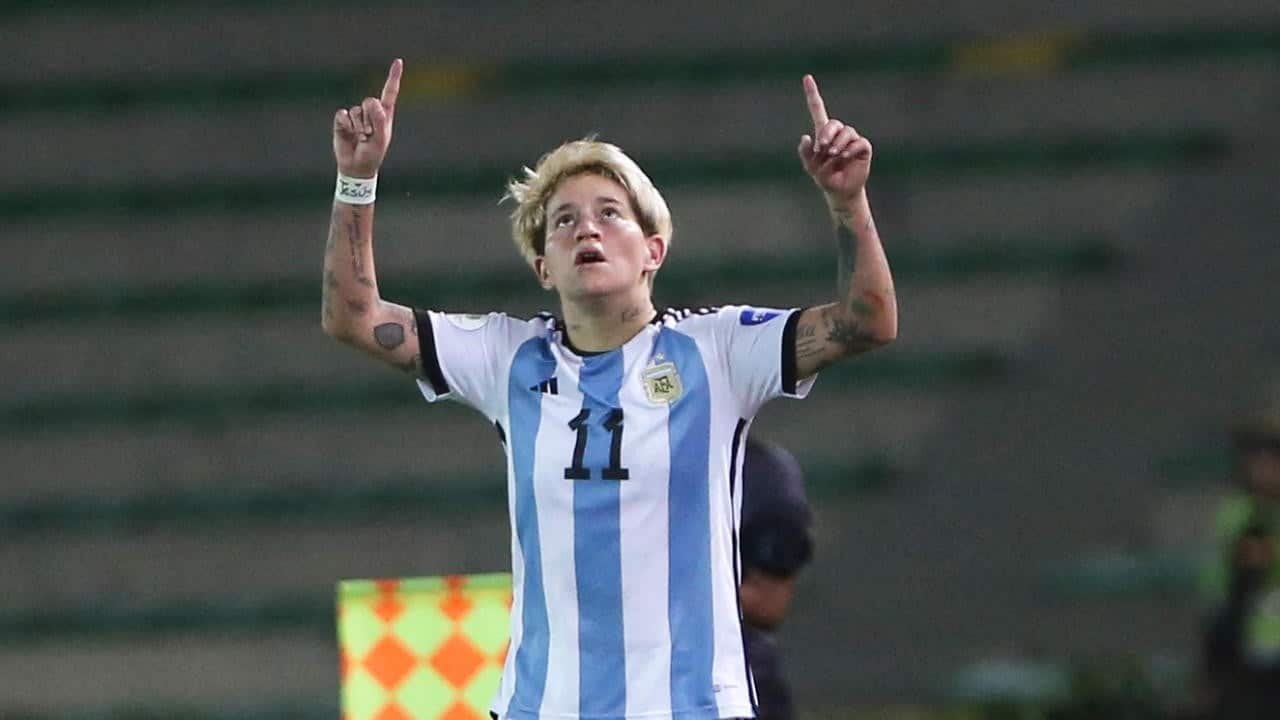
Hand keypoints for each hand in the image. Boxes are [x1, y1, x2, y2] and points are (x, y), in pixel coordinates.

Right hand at [333, 59, 402, 177]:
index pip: (389, 92)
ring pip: (356, 111)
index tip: (398, 61)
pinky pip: (343, 114)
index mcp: (385, 114)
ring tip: (361, 138)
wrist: (356, 166)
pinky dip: (346, 125)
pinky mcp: (342, 120)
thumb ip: (380, 120)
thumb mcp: (381, 139)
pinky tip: (349, 134)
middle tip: (369, 134)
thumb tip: (372, 103)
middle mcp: (370, 112)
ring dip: (359, 127)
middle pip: (370, 101)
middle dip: (370, 117)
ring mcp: (356, 115)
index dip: (393, 76)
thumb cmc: (372, 154)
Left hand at [797, 74, 871, 204]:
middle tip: (823, 148)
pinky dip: (851, 150)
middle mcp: (838, 134)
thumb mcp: (811, 166)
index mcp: (823, 134)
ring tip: (834, 156)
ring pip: (847, 132)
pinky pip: (859, 143)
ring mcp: (852, 140)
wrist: (840, 191)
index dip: (812, 94)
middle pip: (834, 123)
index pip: (818, 110)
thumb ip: (806, 153)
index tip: (807, 78)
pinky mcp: (863, 148)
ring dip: (838, 144)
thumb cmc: (825, 177)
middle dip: (827, 134)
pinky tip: (846, 157)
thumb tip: (806, 137)